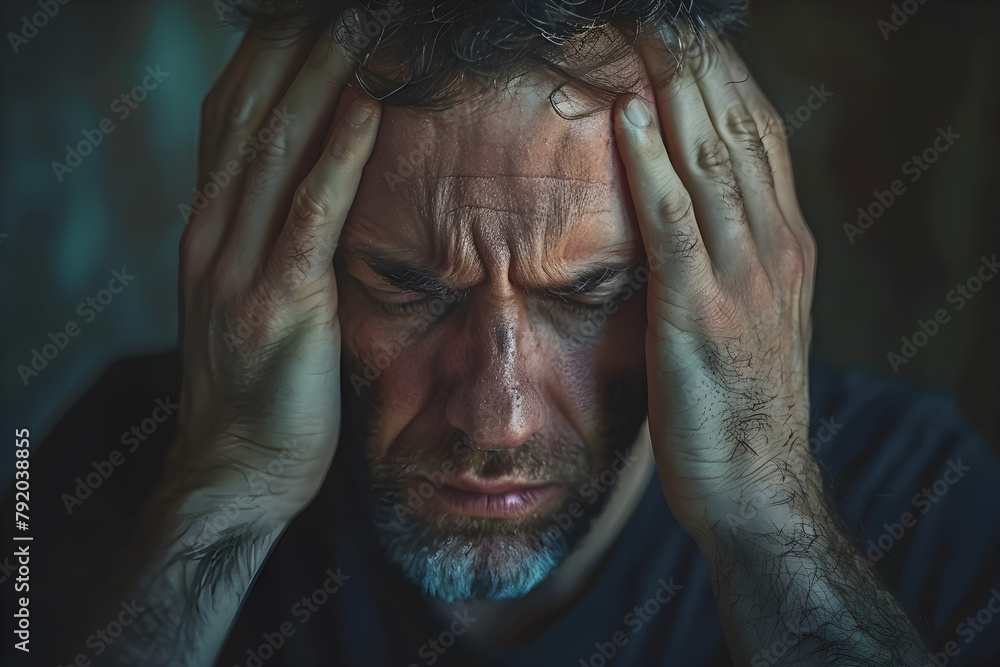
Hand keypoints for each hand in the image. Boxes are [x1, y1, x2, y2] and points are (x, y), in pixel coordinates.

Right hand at [167, 21, 380, 525]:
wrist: (238, 469)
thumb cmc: (262, 384)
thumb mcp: (252, 295)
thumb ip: (273, 236)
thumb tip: (326, 179)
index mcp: (208, 228)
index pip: (233, 115)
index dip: (272, 55)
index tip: (314, 16)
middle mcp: (211, 235)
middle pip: (249, 113)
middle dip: (296, 47)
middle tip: (345, 6)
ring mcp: (237, 269)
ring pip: (273, 148)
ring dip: (319, 76)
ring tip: (360, 24)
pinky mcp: (279, 306)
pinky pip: (310, 214)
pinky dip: (339, 155)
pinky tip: (368, 106)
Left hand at [613, 33, 817, 543]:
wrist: (757, 483)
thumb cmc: (741, 404)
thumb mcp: (749, 319)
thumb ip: (728, 262)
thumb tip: (684, 217)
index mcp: (784, 246)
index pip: (758, 138)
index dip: (724, 80)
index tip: (693, 37)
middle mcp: (773, 247)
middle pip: (737, 130)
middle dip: (701, 64)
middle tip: (670, 14)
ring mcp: (742, 275)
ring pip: (710, 159)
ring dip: (676, 89)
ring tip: (649, 33)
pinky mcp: (699, 308)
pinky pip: (673, 220)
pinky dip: (650, 164)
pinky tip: (628, 116)